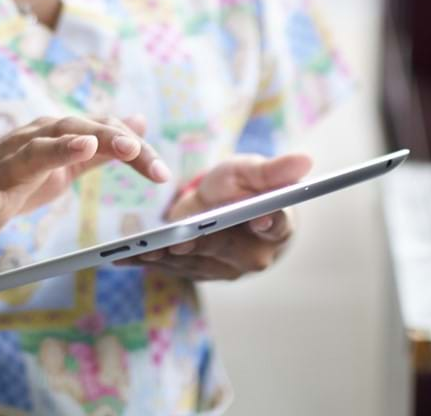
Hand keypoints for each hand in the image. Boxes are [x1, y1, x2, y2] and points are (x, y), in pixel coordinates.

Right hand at [0, 115, 170, 250]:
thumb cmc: (10, 183)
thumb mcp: (63, 164)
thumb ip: (100, 146)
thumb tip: (137, 123)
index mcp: (55, 137)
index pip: (101, 133)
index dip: (134, 149)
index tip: (163, 173)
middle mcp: (31, 141)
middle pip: (76, 132)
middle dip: (110, 139)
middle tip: (137, 151)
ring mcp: (3, 166)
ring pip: (33, 152)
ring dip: (58, 148)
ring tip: (84, 146)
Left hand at [117, 153, 311, 280]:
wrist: (227, 204)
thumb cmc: (246, 184)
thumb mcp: (255, 169)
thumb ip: (274, 169)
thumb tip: (306, 159)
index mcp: (276, 226)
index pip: (275, 225)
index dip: (267, 222)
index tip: (257, 216)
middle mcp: (252, 254)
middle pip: (223, 247)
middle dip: (199, 242)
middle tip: (178, 240)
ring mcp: (225, 268)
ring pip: (193, 261)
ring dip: (165, 256)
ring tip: (139, 250)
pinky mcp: (198, 271)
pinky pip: (173, 267)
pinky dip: (149, 262)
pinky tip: (123, 259)